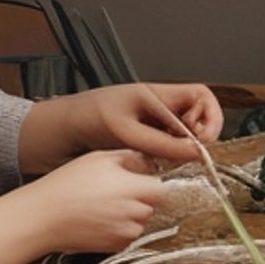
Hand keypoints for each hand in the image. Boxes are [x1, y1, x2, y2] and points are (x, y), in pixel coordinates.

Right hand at [23, 149, 167, 253]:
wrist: (43, 217)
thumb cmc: (67, 184)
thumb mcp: (100, 158)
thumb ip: (130, 158)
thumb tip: (149, 162)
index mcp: (134, 189)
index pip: (162, 189)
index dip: (151, 183)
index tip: (140, 180)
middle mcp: (134, 214)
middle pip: (152, 206)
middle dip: (141, 198)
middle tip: (116, 191)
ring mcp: (125, 233)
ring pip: (141, 222)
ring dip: (131, 214)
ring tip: (104, 205)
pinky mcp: (115, 248)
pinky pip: (127, 235)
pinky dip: (119, 228)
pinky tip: (99, 219)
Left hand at [58, 82, 225, 158]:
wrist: (53, 134)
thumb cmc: (83, 119)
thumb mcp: (125, 131)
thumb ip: (161, 143)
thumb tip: (196, 152)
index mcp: (156, 95)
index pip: (200, 96)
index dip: (211, 115)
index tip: (205, 139)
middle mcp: (157, 109)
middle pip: (195, 119)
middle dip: (199, 137)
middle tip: (191, 155)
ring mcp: (150, 126)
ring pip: (182, 138)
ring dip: (183, 151)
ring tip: (172, 162)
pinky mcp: (141, 143)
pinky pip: (166, 150)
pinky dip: (168, 160)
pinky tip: (158, 167)